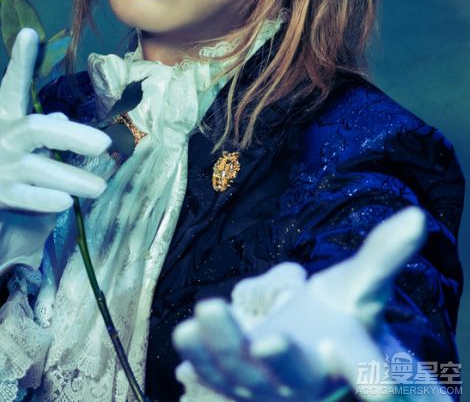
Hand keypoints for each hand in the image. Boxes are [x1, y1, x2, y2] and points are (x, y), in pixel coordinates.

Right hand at [0, 28, 110, 293]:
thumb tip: (77, 128)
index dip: (21, 63)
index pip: (13, 90)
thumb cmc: (23, 210)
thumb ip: (58, 151)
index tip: (29, 33)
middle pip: (35, 127)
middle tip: (105, 147)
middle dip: (73, 135)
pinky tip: (64, 206)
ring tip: (97, 189)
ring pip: (33, 164)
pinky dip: (44, 198)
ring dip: (70, 178)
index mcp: (8, 129)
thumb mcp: (47, 176)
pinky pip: (17, 192)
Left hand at [173, 207, 426, 401]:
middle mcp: (307, 379)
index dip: (367, 375)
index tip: (378, 386)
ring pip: (243, 374)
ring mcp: (267, 387)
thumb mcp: (362, 283)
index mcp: (345, 354)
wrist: (313, 343)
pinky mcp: (235, 384)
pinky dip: (198, 357)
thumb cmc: (341, 313)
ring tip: (205, 313)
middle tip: (264, 343)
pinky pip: (213, 374)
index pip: (363, 368)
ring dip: (222, 348)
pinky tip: (184, 334)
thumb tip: (417, 217)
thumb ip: (384, 253)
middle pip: (294, 373)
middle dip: (280, 361)